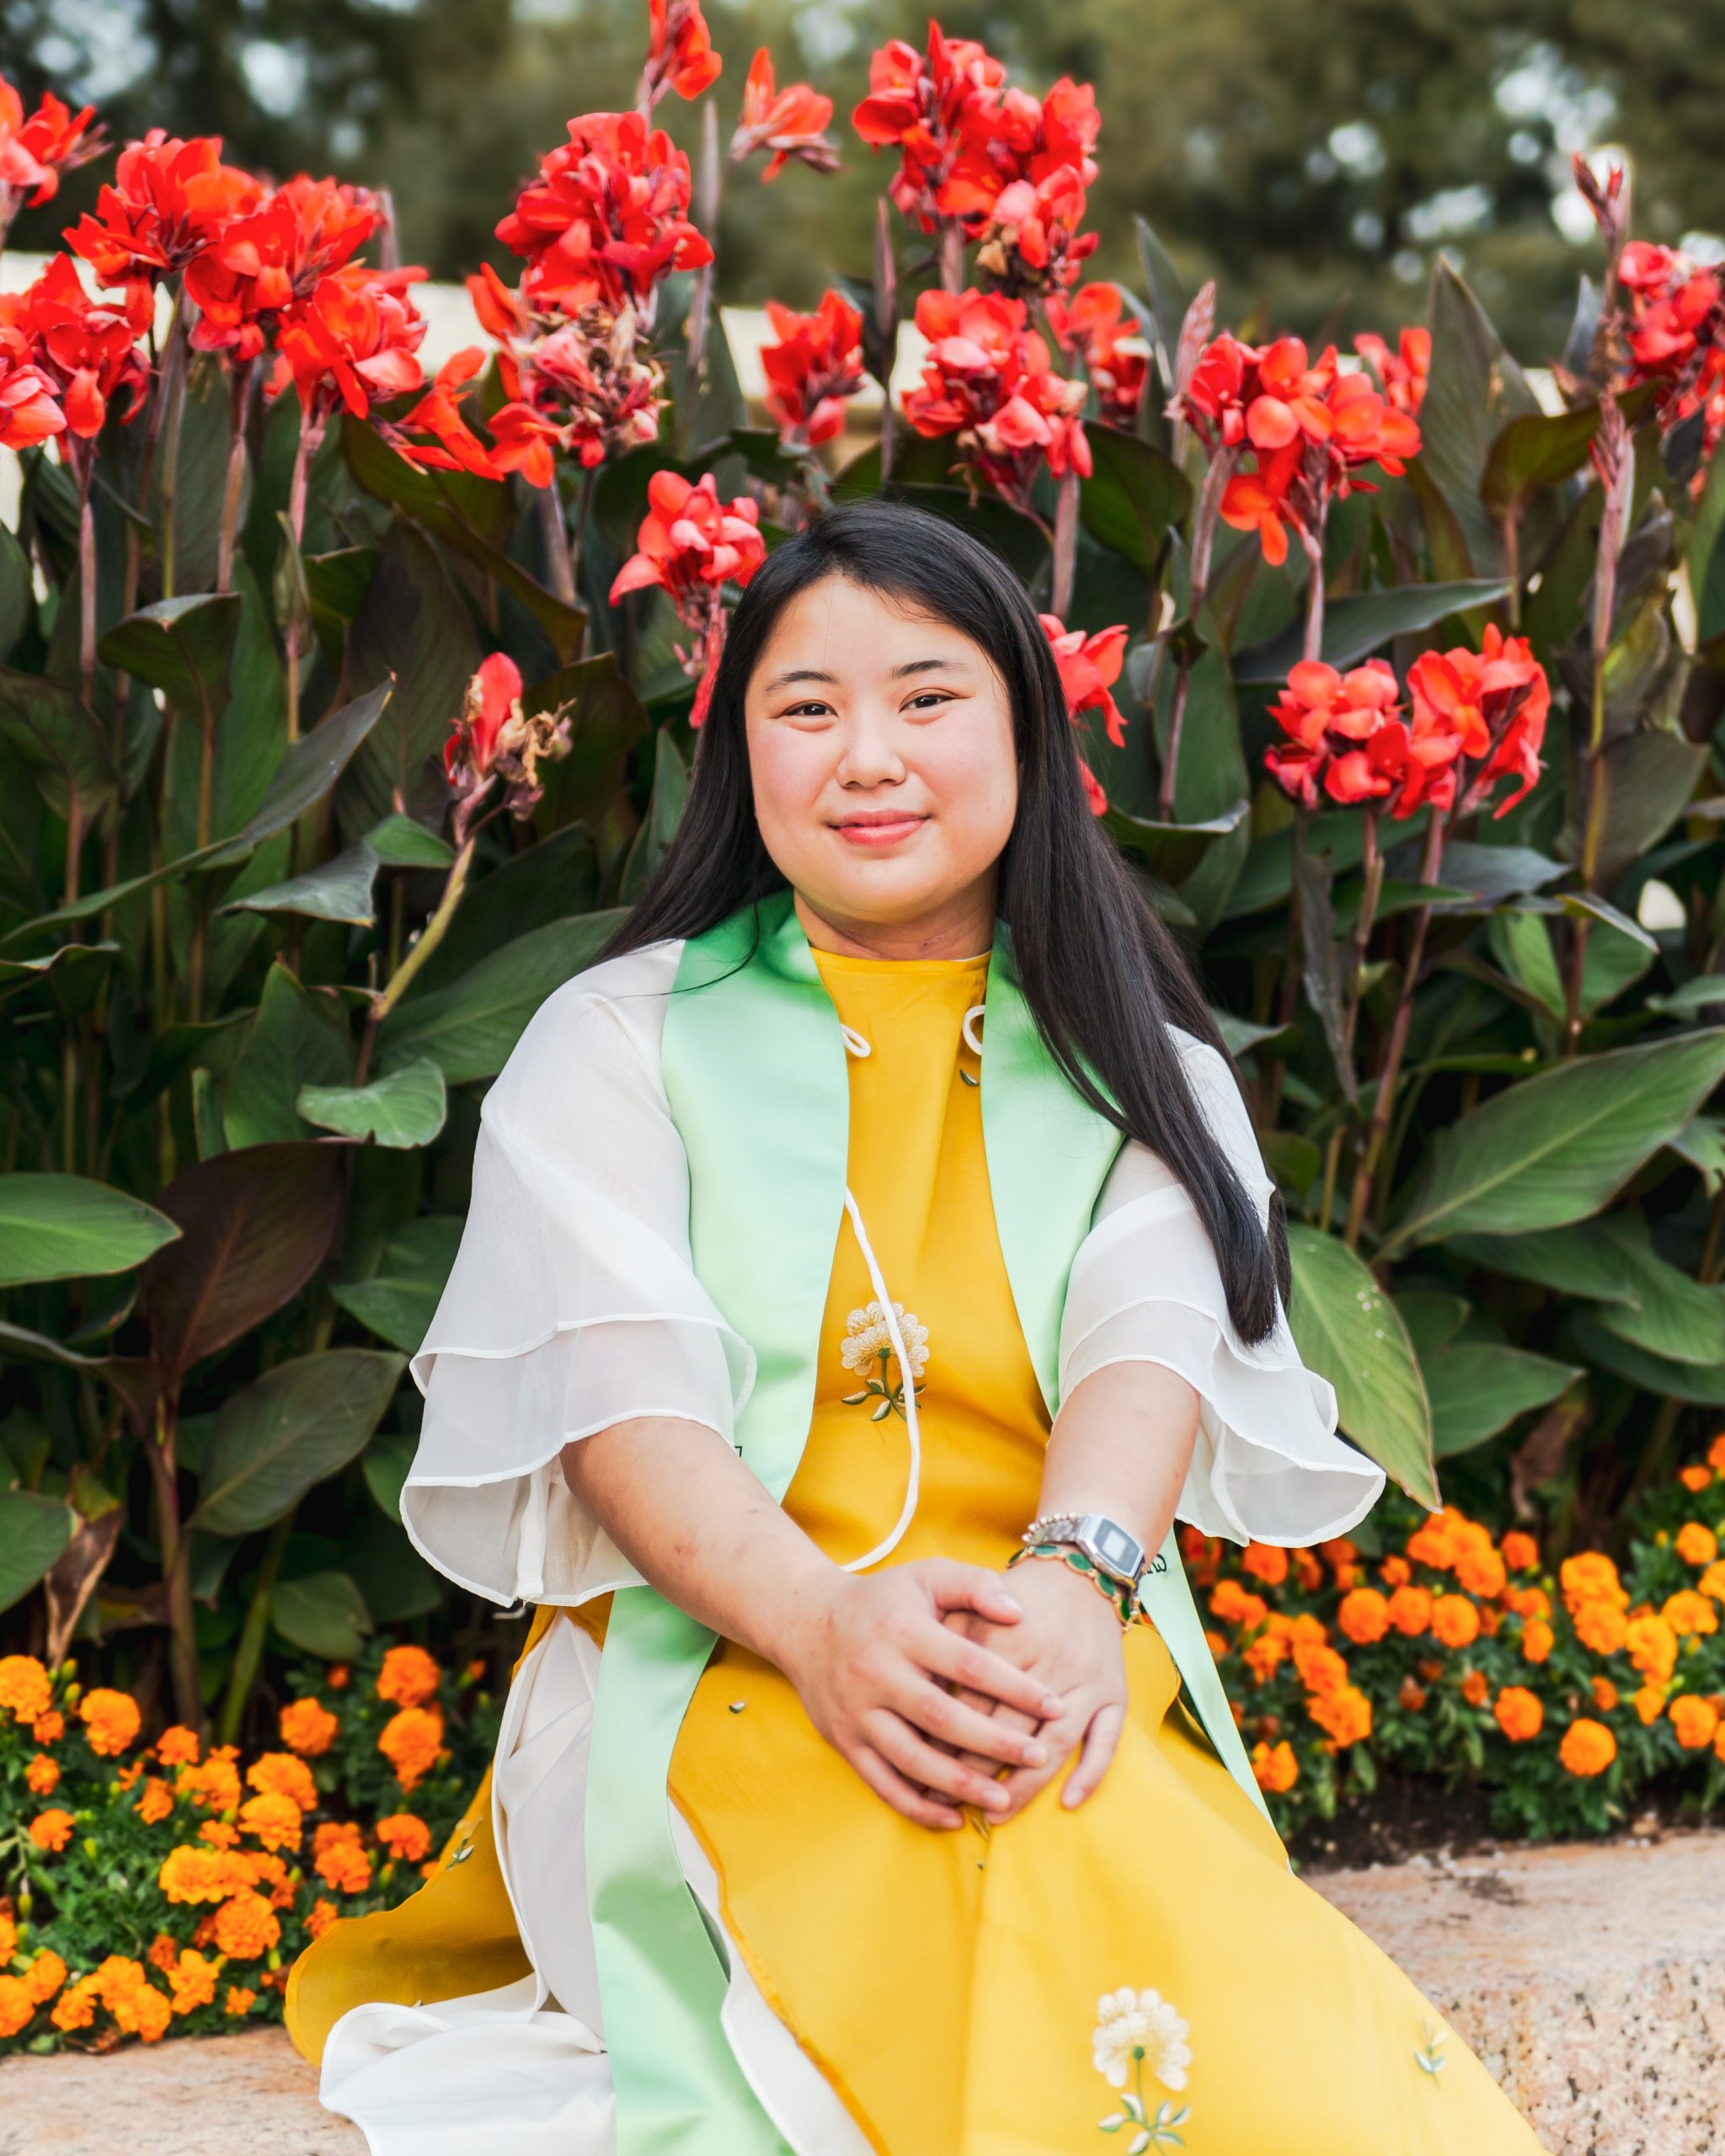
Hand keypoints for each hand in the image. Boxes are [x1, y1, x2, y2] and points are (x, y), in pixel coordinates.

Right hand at [775, 1559, 1065, 1829]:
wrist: (807, 1622)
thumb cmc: (883, 1600)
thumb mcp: (927, 1575)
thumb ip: (975, 1586)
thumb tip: (1020, 1613)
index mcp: (903, 1631)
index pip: (968, 1663)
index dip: (1014, 1686)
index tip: (1054, 1704)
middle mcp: (877, 1673)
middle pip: (942, 1717)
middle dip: (994, 1742)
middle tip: (1038, 1756)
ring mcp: (857, 1711)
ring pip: (912, 1758)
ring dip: (959, 1784)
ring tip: (1003, 1798)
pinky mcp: (844, 1741)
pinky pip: (881, 1782)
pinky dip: (916, 1805)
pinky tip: (952, 1818)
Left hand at [945, 1557, 1128, 1820]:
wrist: (1080, 1572)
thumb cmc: (1016, 1595)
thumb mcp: (971, 1600)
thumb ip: (942, 1636)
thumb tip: (915, 1689)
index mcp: (1005, 1640)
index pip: (969, 1703)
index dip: (942, 1740)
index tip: (919, 1769)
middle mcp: (1047, 1662)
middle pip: (1007, 1730)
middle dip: (975, 1772)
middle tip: (947, 1802)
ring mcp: (1084, 1680)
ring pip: (1054, 1743)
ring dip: (1025, 1786)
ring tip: (996, 1815)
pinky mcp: (1114, 1692)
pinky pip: (1106, 1739)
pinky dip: (1090, 1773)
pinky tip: (1067, 1802)